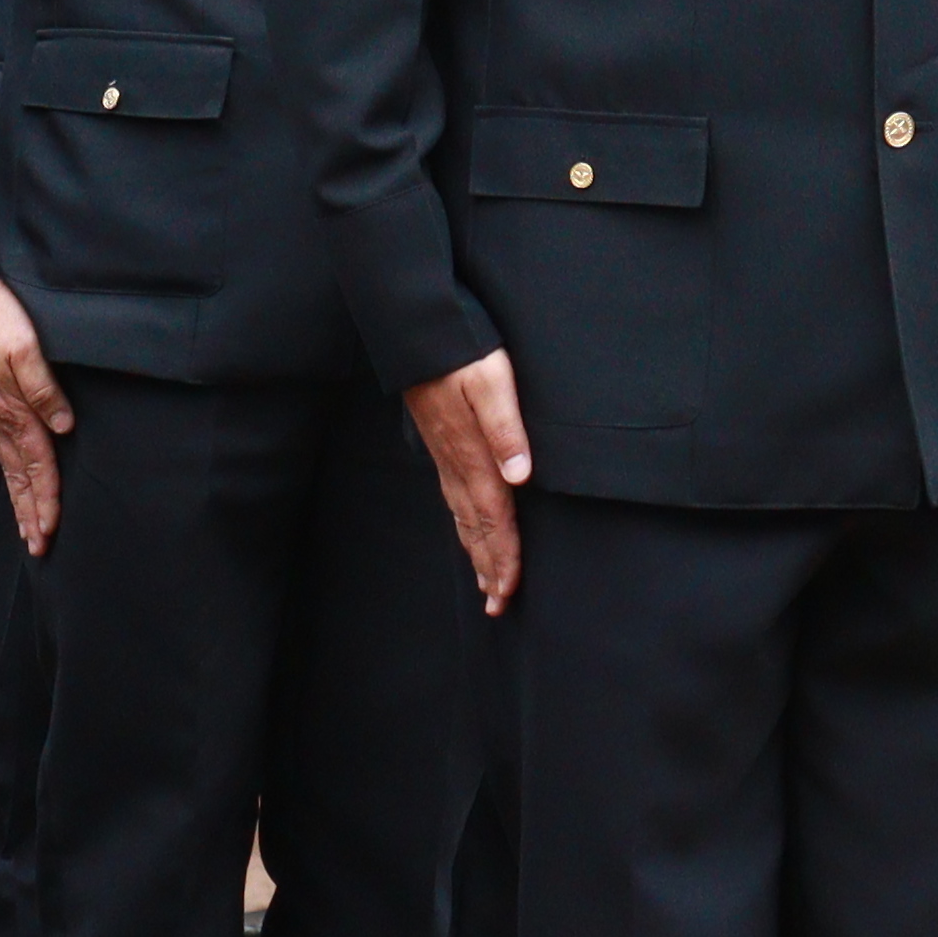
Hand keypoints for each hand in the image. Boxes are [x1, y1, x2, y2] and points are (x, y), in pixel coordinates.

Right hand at [0, 268, 70, 553]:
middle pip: (22, 475)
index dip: (47, 498)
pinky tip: (15, 479)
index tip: (52, 530)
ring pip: (11, 466)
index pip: (37, 463)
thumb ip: (44, 389)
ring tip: (28, 528)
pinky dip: (13, 472)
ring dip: (22, 499)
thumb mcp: (25, 349)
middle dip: (31, 513)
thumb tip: (64, 427)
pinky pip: (3, 448)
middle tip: (38, 548)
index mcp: (12, 408)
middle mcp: (0, 416)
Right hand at [406, 350, 531, 608]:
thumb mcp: (490, 380)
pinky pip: (453, 498)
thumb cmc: (461, 348)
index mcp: (473, 454)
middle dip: (489, 568)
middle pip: (476, 528)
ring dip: (476, 552)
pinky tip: (467, 531)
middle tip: (498, 607)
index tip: (510, 592)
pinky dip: (464, 525)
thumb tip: (520, 476)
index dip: (505, 556)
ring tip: (485, 584)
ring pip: (462, 517)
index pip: (494, 518)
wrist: (417, 329)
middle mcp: (456, 463)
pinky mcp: (441, 445)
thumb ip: (506, 427)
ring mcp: (445, 456)